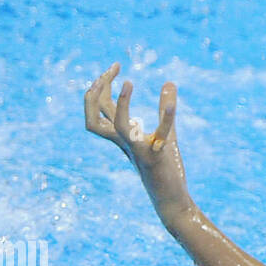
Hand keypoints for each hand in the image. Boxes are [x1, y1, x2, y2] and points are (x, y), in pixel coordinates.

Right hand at [84, 62, 190, 212]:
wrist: (171, 199)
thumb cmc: (165, 169)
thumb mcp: (166, 134)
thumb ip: (165, 110)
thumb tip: (169, 82)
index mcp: (121, 135)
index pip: (98, 106)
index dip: (101, 84)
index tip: (116, 67)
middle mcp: (123, 142)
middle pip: (94, 114)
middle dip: (97, 89)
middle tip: (114, 71)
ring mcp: (137, 150)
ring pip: (117, 126)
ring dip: (122, 103)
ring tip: (128, 82)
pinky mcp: (155, 158)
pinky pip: (158, 137)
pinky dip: (165, 119)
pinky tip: (172, 104)